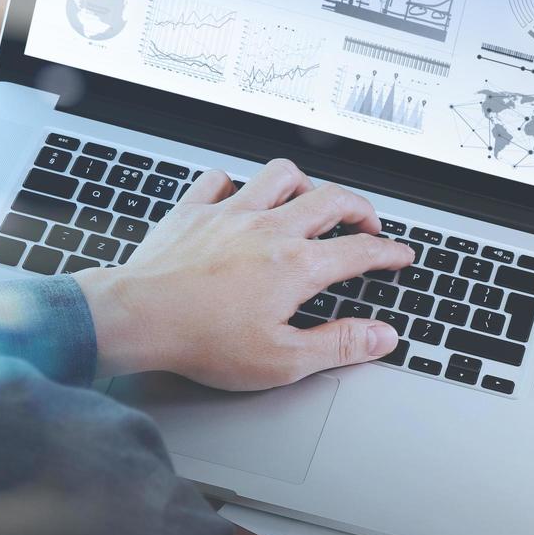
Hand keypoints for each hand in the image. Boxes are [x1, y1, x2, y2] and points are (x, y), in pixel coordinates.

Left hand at [74, 159, 415, 390]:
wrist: (133, 319)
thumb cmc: (201, 341)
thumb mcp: (282, 360)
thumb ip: (338, 345)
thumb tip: (381, 337)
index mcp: (296, 266)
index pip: (361, 251)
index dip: (389, 252)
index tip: (400, 255)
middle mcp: (269, 230)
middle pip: (332, 198)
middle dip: (360, 208)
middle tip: (366, 225)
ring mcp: (230, 214)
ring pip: (281, 174)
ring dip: (304, 184)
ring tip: (309, 201)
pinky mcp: (193, 211)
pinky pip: (219, 179)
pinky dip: (235, 184)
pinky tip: (238, 198)